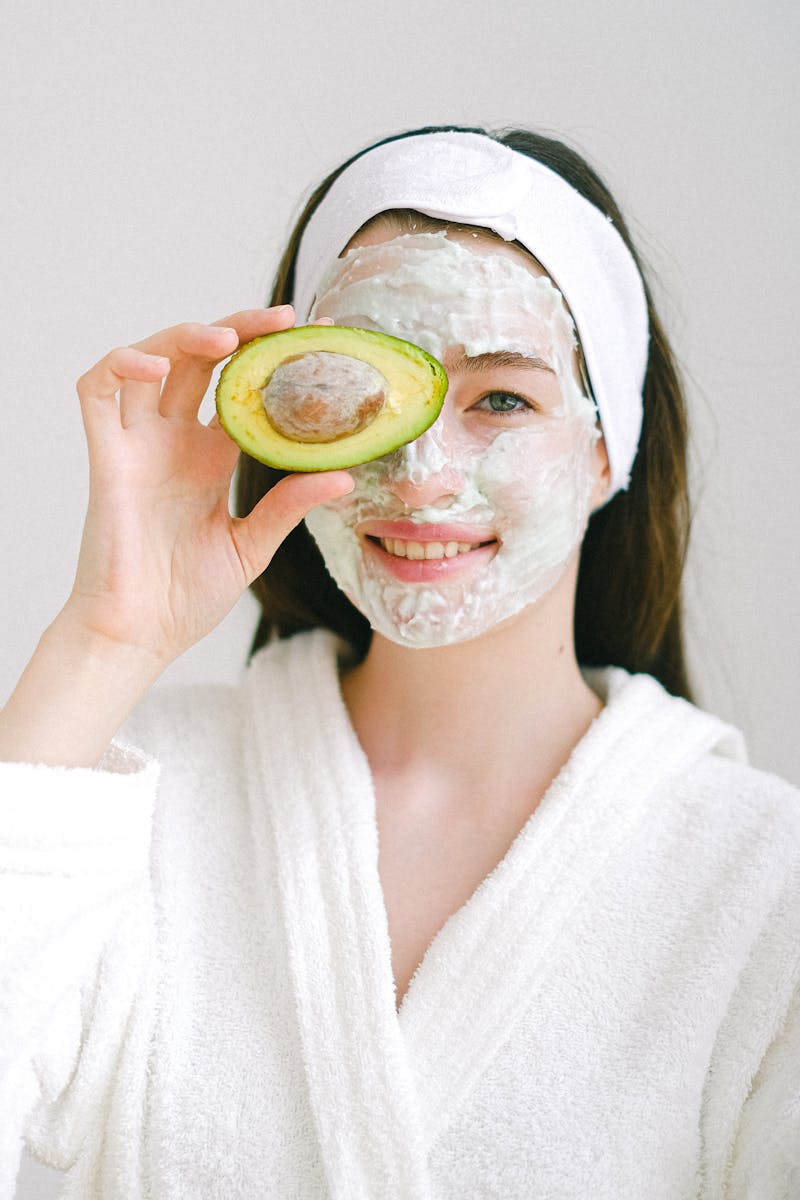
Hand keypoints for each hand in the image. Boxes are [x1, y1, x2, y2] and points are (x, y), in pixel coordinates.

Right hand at [64, 306, 352, 669]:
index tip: (316, 341)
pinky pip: (98, 390)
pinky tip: (157, 365)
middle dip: (239, 331)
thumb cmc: (186, 597)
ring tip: (229, 338)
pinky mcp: (106, 456)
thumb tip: (345, 475)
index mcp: (210, 458)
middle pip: (200, 361)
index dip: (271, 360)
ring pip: (151, 360)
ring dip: (185, 336)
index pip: (241, 389)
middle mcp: (174, 442)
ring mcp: (138, 445)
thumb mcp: (252, 544)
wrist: (140, 636)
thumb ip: (289, 504)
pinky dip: (122, 364)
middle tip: (283, 321)